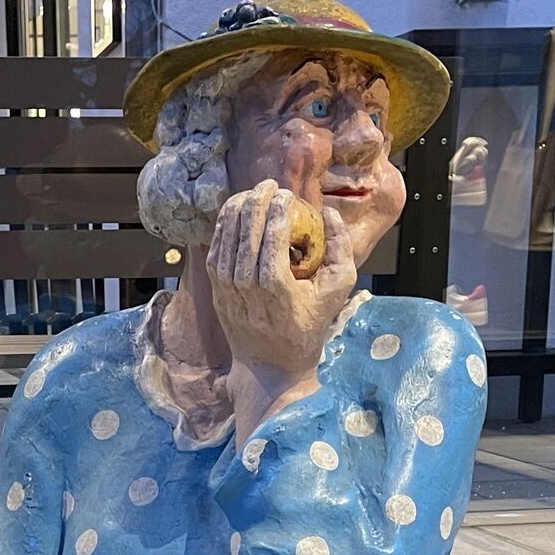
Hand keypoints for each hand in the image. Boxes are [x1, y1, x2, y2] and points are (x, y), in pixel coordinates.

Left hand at [207, 182, 358, 417]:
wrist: (270, 368)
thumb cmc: (309, 327)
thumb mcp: (337, 291)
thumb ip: (340, 249)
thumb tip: (328, 213)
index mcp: (276, 289)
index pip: (272, 239)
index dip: (276, 211)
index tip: (285, 195)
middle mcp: (247, 290)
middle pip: (246, 235)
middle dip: (256, 203)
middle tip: (267, 185)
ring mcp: (227, 292)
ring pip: (226, 241)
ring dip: (236, 211)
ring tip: (249, 193)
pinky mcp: (216, 294)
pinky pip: (214, 253)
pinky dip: (222, 230)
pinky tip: (232, 213)